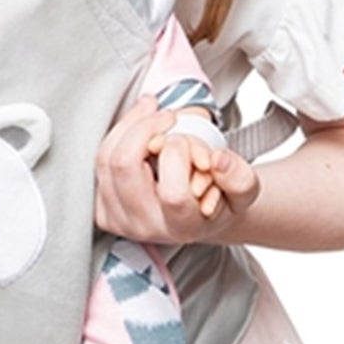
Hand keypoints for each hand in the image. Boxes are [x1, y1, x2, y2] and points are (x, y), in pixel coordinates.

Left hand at [95, 96, 259, 245]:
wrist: (198, 214)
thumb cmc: (219, 199)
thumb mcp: (243, 191)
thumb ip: (240, 178)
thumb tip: (217, 160)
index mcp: (181, 227)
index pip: (172, 192)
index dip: (180, 153)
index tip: (190, 140)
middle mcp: (144, 226)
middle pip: (124, 165)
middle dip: (146, 128)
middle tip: (169, 117)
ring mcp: (118, 220)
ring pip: (107, 158)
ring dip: (131, 126)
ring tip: (157, 116)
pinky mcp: (102, 209)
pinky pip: (100, 161)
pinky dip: (119, 134)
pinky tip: (141, 126)